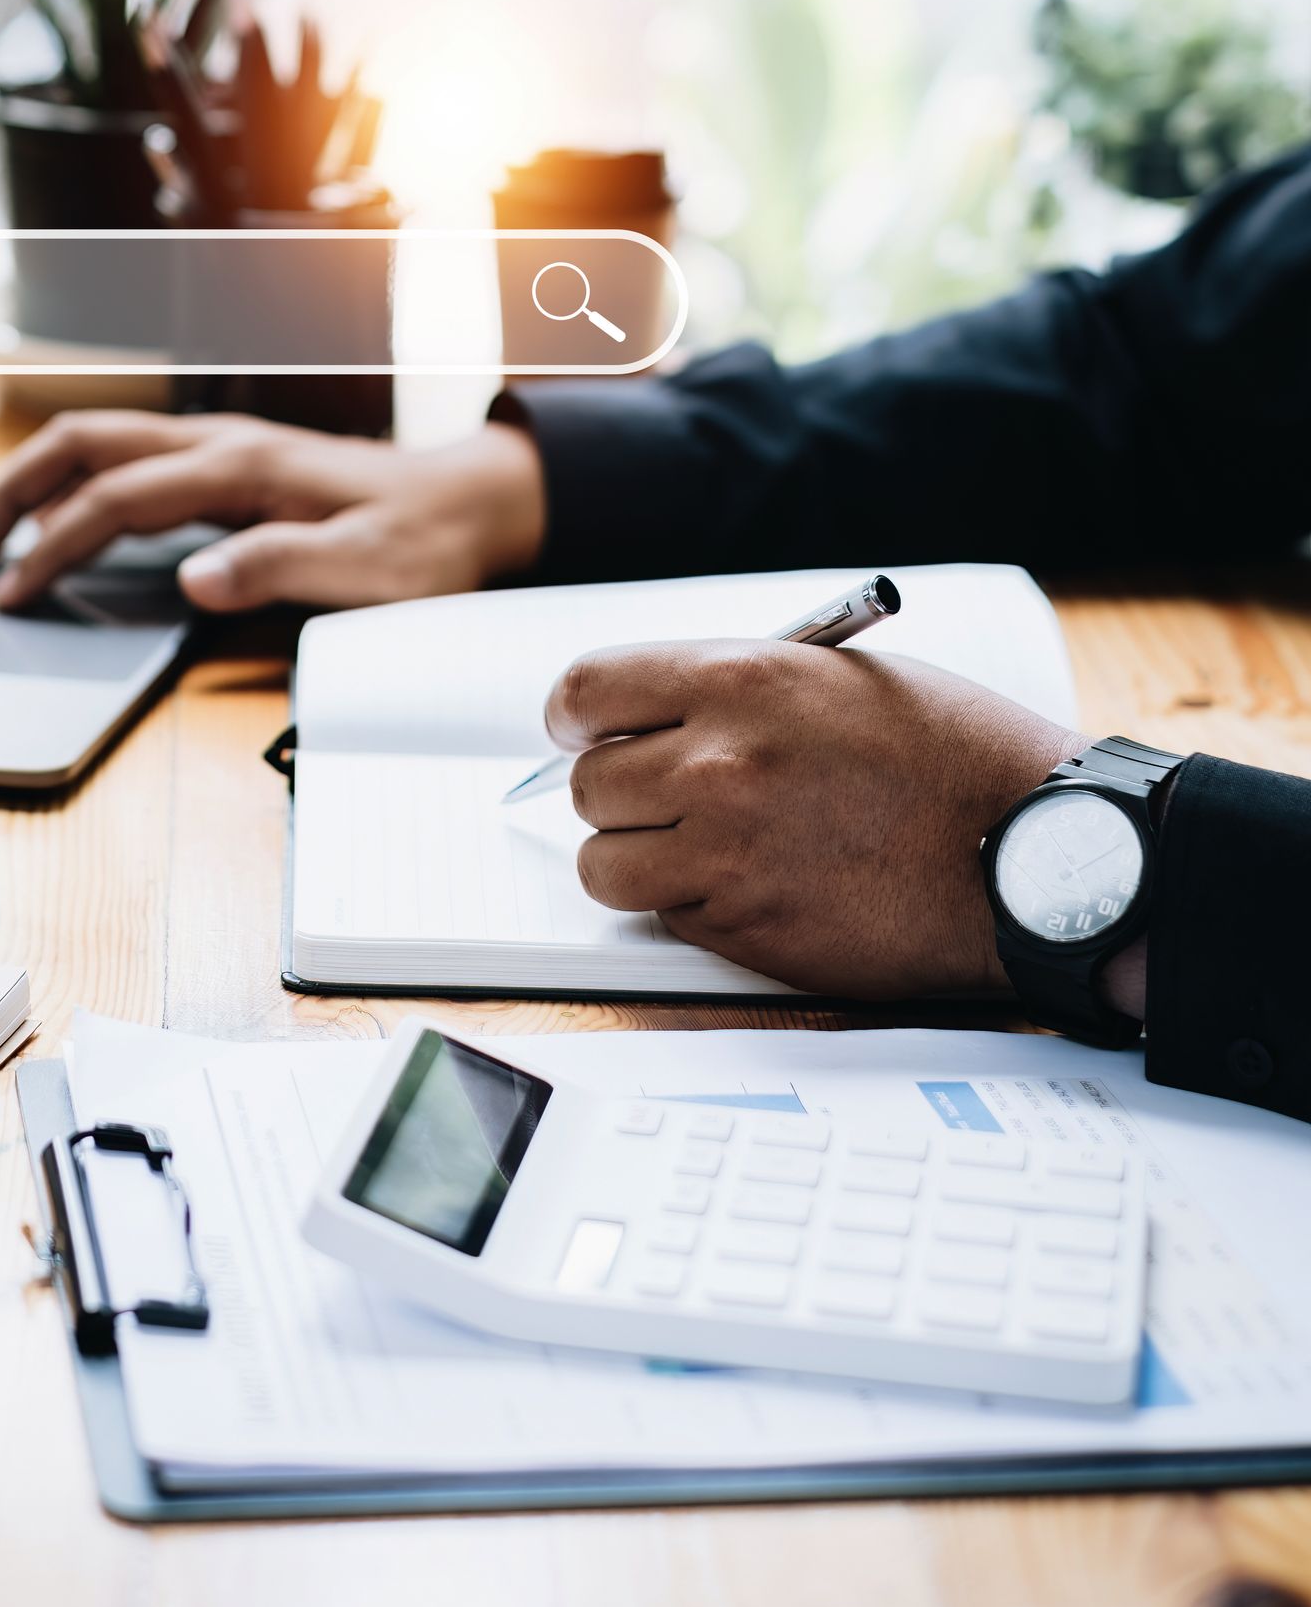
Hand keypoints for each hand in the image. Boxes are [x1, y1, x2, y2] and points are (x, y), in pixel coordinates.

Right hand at [0, 411, 546, 612]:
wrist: (470, 503)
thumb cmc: (422, 542)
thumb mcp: (363, 572)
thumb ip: (278, 567)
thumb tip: (197, 578)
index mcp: (240, 467)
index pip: (115, 498)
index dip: (53, 544)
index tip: (10, 591)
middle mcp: (220, 444)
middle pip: (85, 444)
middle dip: (15, 489)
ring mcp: (222, 449)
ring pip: (101, 444)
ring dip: (38, 482)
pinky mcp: (230, 466)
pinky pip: (131, 462)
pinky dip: (78, 486)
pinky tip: (65, 526)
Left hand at [548, 640, 1083, 997]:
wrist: (1030, 852)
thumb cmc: (955, 754)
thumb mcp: (840, 677)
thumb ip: (735, 691)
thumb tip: (653, 714)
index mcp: (738, 682)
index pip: (584, 692)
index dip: (575, 718)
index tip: (584, 731)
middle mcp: (717, 765)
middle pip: (587, 786)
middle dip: (616, 792)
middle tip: (664, 796)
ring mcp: (726, 855)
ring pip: (604, 865)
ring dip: (636, 858)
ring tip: (696, 847)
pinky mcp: (748, 930)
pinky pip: (667, 917)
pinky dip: (692, 907)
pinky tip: (755, 884)